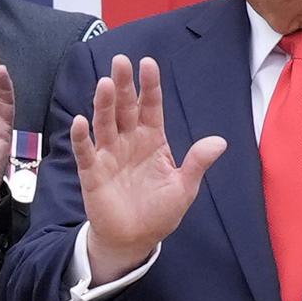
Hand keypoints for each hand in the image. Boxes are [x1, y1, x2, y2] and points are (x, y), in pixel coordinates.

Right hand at [74, 55, 225, 284]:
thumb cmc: (159, 211)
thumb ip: (197, 163)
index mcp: (152, 139)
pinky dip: (81, 137)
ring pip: (105, 123)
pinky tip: (81, 121)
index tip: (149, 63)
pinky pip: (86, 151)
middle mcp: (129, 140)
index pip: (151, 106)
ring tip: (106, 84)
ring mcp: (109, 154)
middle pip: (125, 107)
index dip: (150, 86)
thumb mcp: (184, 187)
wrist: (135, 239)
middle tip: (121, 60)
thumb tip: (220, 141)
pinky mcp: (92, 172)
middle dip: (124, 84)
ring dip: (104, 104)